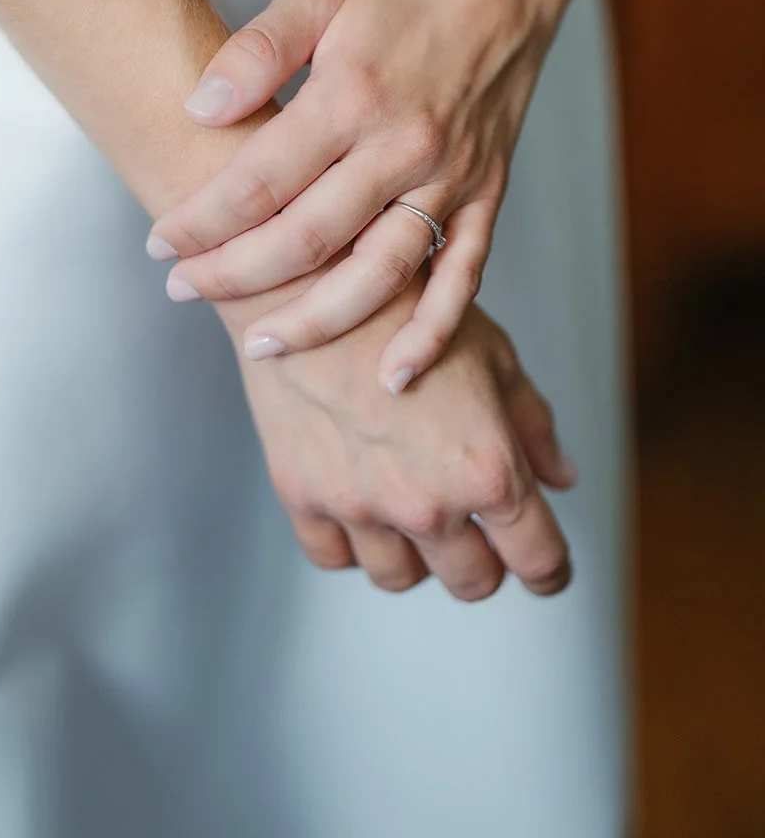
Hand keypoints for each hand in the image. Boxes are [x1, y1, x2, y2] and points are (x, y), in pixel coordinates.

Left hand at [147, 0, 570, 390]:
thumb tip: (200, 108)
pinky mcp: (487, 192)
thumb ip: (257, 50)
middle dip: (237, 275)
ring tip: (263, 344)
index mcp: (354, 95)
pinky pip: (461, 277)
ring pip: (380, 274)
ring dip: (319, 321)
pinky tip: (392, 373)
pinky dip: (431, 332)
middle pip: (308, 239)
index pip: (258, 182)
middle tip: (184, 292)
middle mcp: (405, 146)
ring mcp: (452, 176)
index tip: (160, 243)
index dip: (202, 221)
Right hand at [225, 290, 577, 599]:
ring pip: (401, 577)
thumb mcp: (493, 356)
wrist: (313, 280)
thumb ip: (533, 426)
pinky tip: (360, 499)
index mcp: (488, 471)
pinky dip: (351, 539)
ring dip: (415, 553)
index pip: (540, 562)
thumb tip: (562, 478)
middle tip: (476, 529)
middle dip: (484, 561)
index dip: (552, 571)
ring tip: (410, 506)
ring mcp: (360, 507)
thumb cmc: (410, 307)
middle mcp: (426, 504)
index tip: (547, 568)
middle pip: (473, 583)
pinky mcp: (302, 496)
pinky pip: (335, 556)